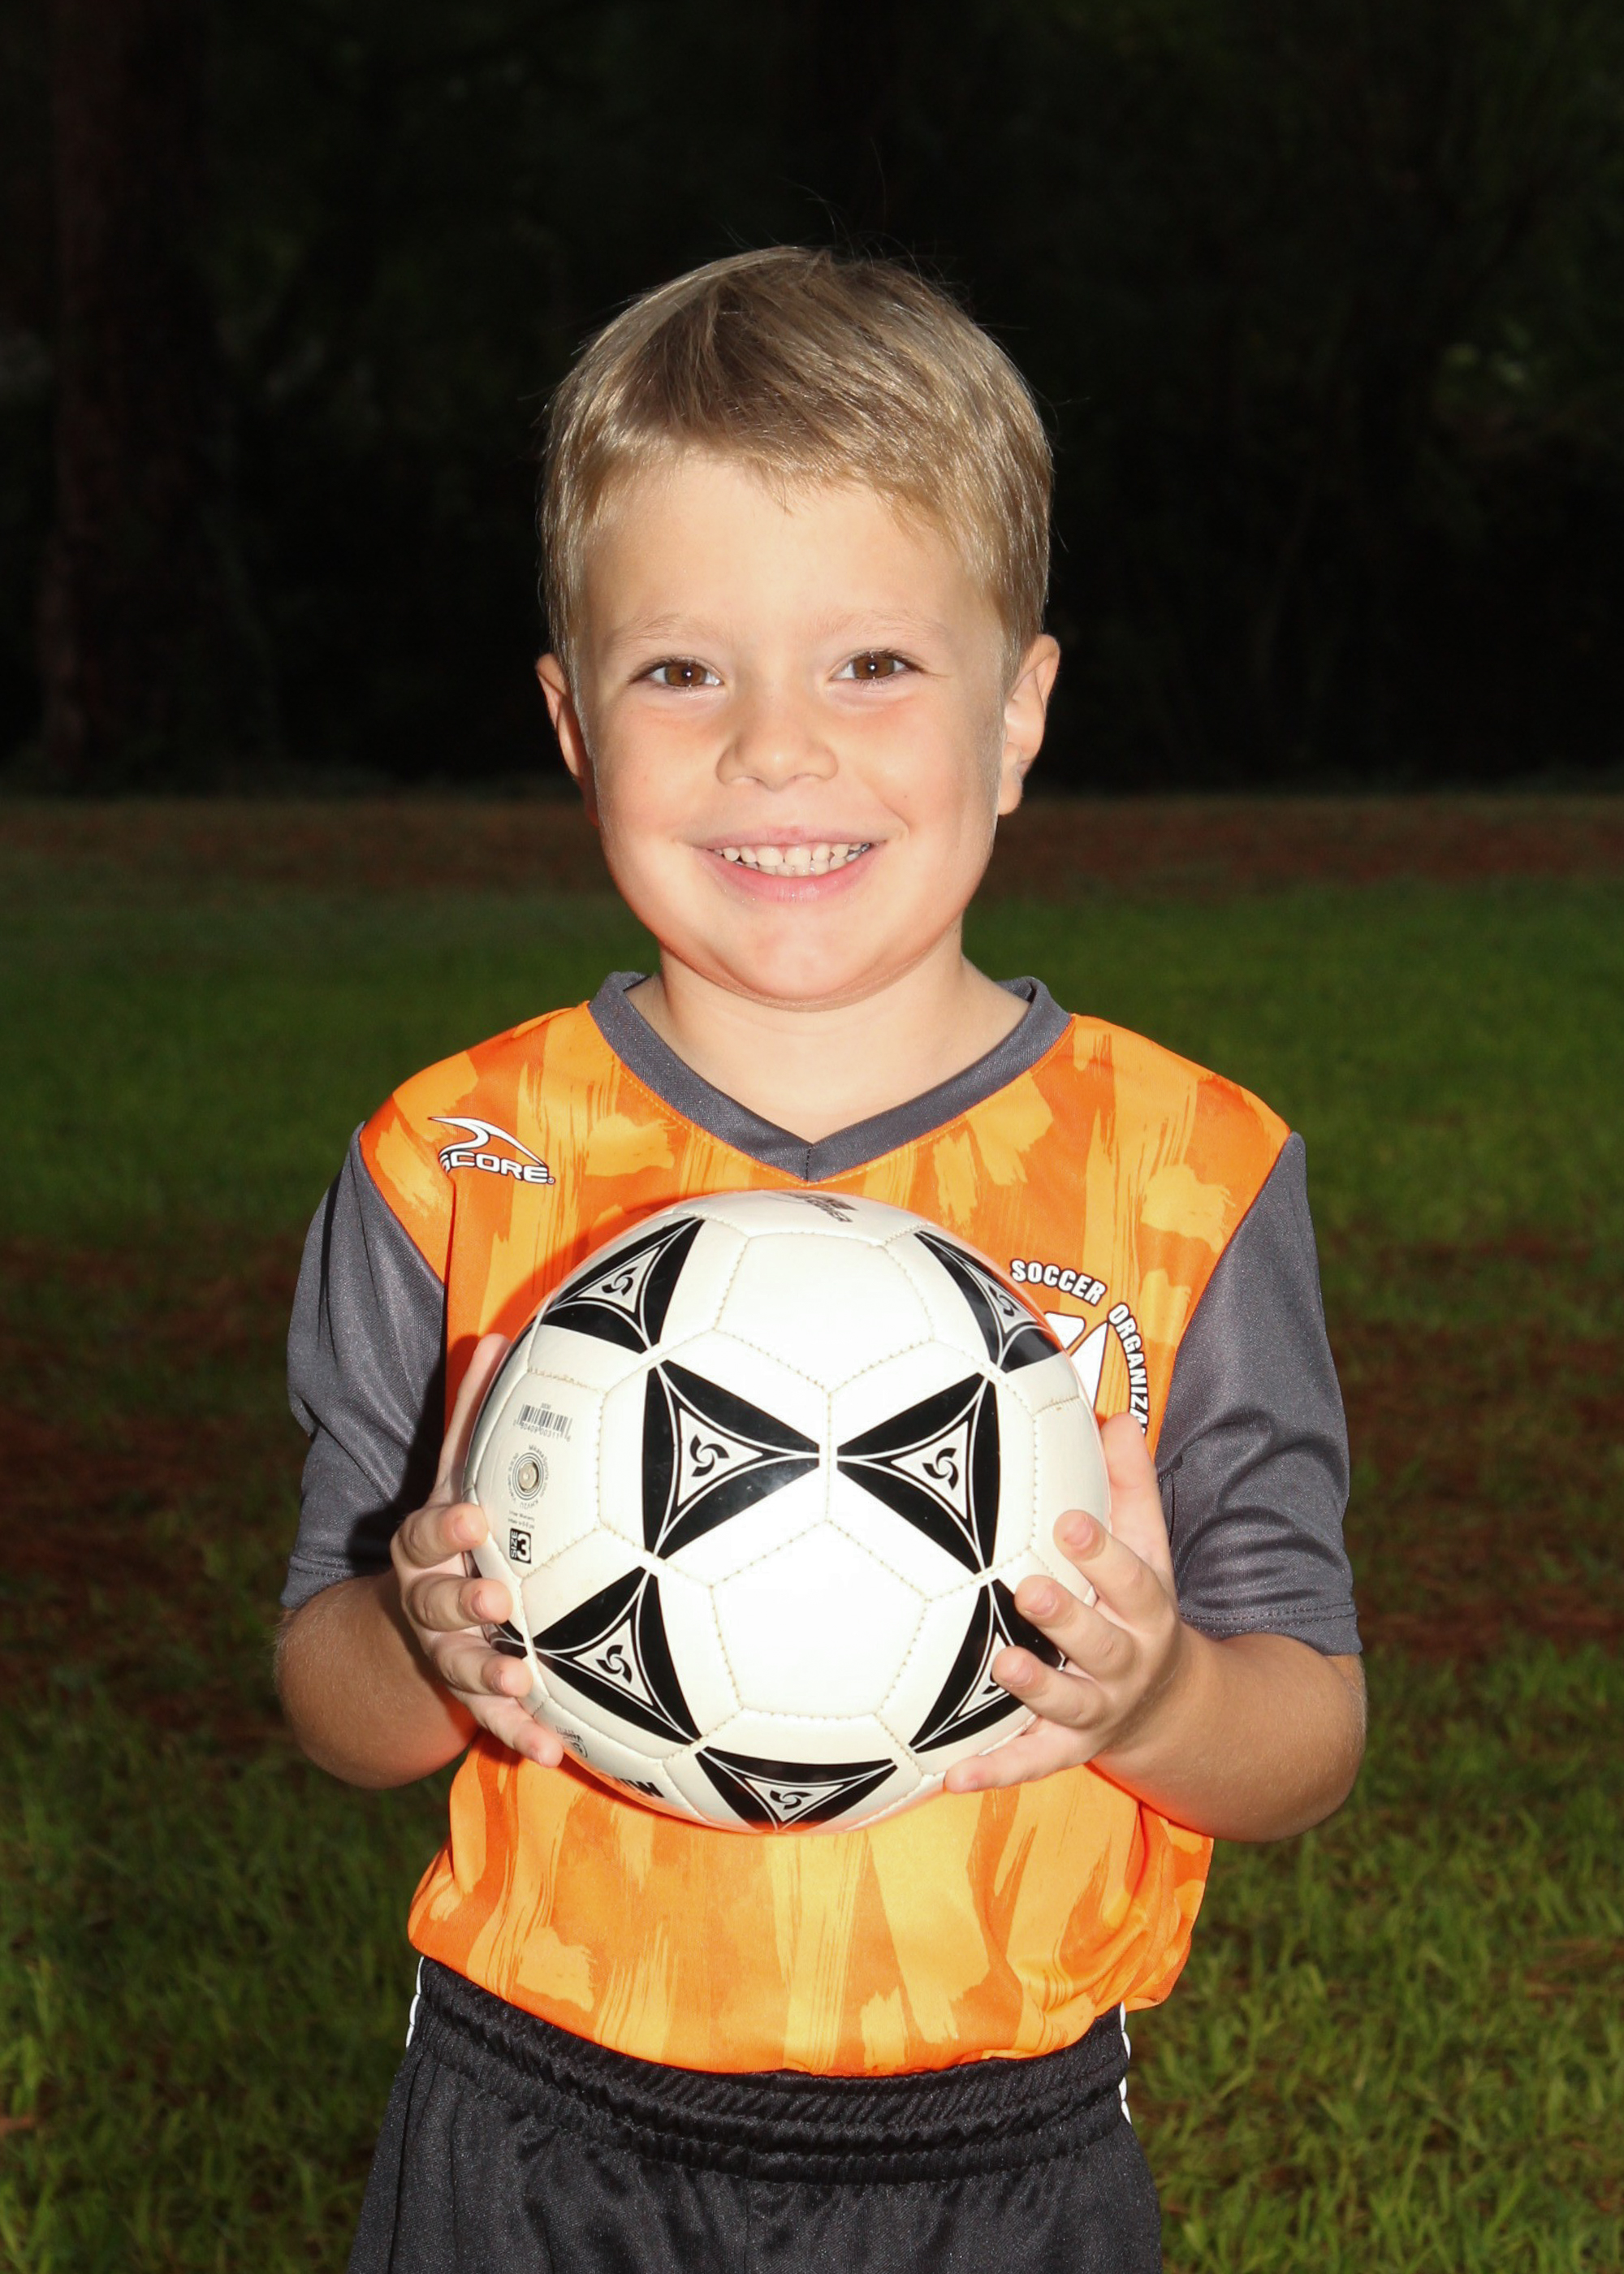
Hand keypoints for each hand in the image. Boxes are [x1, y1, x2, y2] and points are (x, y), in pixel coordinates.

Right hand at [389, 1332, 564, 1770]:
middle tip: (495, 1601)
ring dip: (491, 1677)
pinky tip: (557, 1752)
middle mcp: (426, 1601)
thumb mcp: (454, 1477)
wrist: (409, 1627)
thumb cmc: (456, 1531)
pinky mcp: (473, 1699)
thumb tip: (496, 1335)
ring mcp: (446, 1654)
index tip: (471, 1516)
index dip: (445, 1526)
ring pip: (461, 1667)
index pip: (425, 1530)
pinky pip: (496, 1723)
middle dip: (460, 1602)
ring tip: (521, 1681)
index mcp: (423, 1545)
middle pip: (433, 1603)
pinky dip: (524, 1735)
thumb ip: (475, 1418)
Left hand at [944, 1413, 1185, 1793]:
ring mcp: (1097, 1711)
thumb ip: (1128, 1484)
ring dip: (1036, 1687)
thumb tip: (1113, 1413)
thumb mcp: (1149, 1547)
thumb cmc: (1135, 1604)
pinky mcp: (1066, 1749)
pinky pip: (1028, 1764)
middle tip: (1029, 1589)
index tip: (1067, 1521)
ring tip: (1001, 1666)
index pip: (1131, 1578)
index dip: (1102, 1551)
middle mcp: (1126, 1662)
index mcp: (1146, 1609)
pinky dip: (992, 1772)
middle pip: (1102, 1642)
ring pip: (1068, 1704)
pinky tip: (950, 1777)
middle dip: (1068, 1617)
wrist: (1167, 1705)